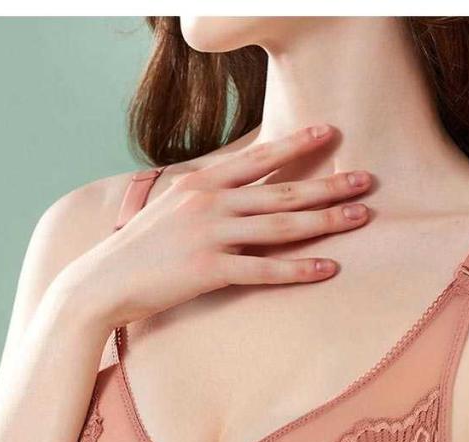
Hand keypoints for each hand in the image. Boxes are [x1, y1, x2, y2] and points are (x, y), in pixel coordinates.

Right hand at [62, 124, 371, 329]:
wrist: (102, 281)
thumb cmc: (140, 246)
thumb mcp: (171, 207)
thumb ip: (207, 195)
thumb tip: (237, 190)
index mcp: (201, 184)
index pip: (259, 158)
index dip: (297, 144)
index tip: (330, 133)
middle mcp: (209, 203)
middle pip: (281, 190)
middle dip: (328, 184)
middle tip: (366, 179)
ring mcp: (209, 236)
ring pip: (280, 225)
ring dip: (325, 221)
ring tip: (360, 217)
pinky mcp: (208, 271)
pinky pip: (263, 269)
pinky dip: (298, 269)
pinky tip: (327, 268)